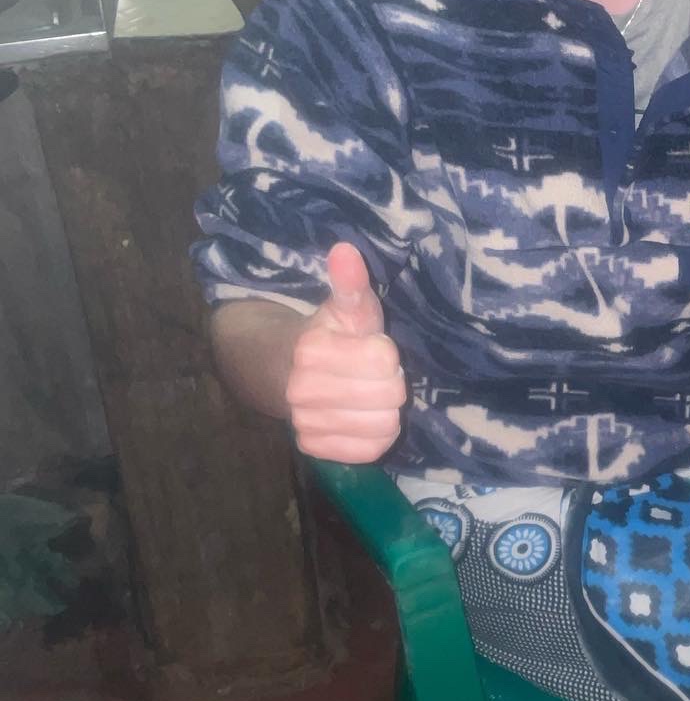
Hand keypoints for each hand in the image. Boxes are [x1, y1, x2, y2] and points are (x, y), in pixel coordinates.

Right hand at [284, 244, 406, 460]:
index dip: (387, 353)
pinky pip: (369, 451)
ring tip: (367, 395)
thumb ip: (350, 284)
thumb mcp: (347, 308)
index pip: (385, 360)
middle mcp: (302, 390)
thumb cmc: (332, 337)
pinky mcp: (314, 449)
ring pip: (384, 426)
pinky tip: (362, 419)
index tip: (371, 347)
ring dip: (385, 411)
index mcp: (311, 350)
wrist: (288, 372)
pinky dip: (375, 436)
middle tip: (372, 375)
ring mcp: (305, 423)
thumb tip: (346, 250)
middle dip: (390, 383)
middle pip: (389, 396)